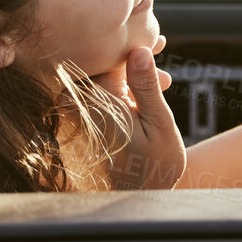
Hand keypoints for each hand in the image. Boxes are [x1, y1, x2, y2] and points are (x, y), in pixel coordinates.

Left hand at [94, 40, 184, 189]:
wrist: (136, 201)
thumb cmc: (152, 167)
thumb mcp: (159, 125)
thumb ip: (146, 87)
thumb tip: (138, 50)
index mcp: (96, 103)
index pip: (107, 57)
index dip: (132, 43)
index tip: (156, 40)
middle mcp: (80, 107)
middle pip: (102, 65)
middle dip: (132, 55)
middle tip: (160, 47)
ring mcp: (79, 115)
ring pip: (103, 78)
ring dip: (130, 73)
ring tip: (162, 79)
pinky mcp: (82, 122)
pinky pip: (100, 94)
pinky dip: (122, 88)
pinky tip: (148, 90)